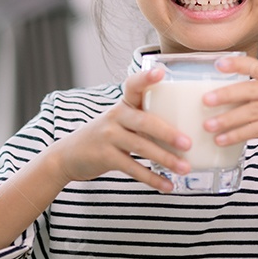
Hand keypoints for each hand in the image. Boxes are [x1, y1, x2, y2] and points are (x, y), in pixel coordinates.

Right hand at [47, 67, 191, 191]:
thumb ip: (145, 119)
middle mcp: (116, 116)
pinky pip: (133, 168)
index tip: (161, 72)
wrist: (69, 155)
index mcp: (124, 103)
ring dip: (165, 159)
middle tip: (188, 143)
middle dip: (168, 133)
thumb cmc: (107, 136)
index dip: (146, 78)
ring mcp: (108, 136)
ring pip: (141, 147)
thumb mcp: (121, 121)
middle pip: (145, 121)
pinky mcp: (105, 157)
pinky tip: (167, 186)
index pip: (134, 85)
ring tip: (185, 168)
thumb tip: (187, 131)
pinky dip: (152, 179)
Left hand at [202, 55, 257, 177]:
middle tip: (205, 101)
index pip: (255, 65)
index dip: (236, 64)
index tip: (217, 64)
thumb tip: (213, 96)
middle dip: (226, 95)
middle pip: (251, 89)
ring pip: (252, 111)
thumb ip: (250, 94)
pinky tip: (222, 140)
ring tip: (208, 126)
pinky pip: (257, 129)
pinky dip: (237, 135)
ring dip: (228, 119)